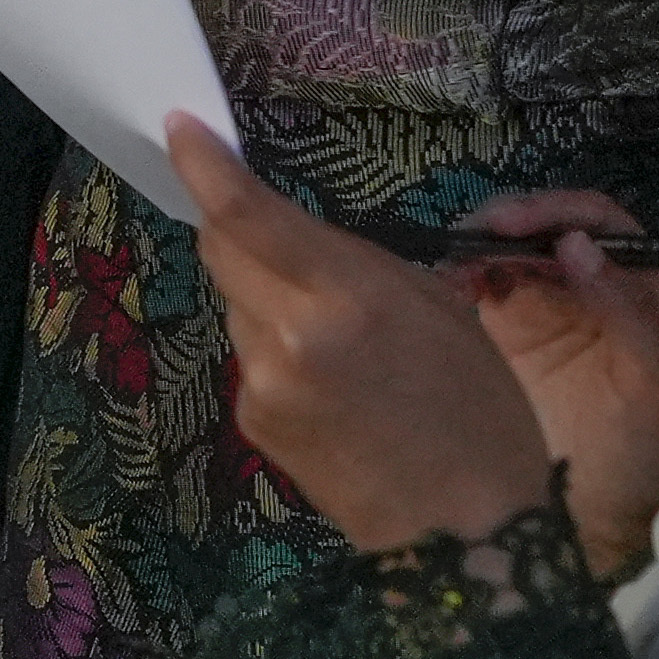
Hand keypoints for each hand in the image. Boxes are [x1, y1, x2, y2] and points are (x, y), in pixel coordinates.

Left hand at [166, 121, 556, 552]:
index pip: (246, 214)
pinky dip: (277, 350)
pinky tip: (330, 387)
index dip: (204, 166)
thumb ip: (360, 266)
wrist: (465, 529)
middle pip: (222, 251)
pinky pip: (252, 358)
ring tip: (340, 340)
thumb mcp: (441, 309)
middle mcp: (289, 335)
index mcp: (346, 295)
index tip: (178, 129)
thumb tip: (300, 239)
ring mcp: (262, 382)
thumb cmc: (479, 410)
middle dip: (234, 227)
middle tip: (268, 226)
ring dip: (267, 297)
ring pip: (239, 305)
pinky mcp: (253, 420)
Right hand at [420, 188, 658, 569]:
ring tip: (450, 264)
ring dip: (478, 248)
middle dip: (508, 224)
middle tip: (470, 239)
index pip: (600, 224)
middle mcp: (592, 291)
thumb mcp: (656, 383)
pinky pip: (480, 296)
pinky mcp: (505, 343)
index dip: (556, 212)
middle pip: (547, 231)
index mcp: (642, 290)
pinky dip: (459, 281)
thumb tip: (575, 243)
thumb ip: (626, 309)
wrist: (610, 526)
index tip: (514, 225)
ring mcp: (545, 315)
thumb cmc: (650, 456)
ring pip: (508, 256)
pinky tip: (441, 288)